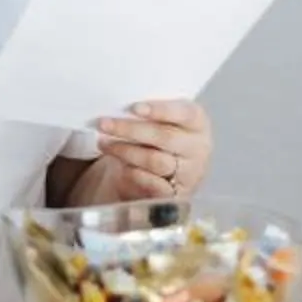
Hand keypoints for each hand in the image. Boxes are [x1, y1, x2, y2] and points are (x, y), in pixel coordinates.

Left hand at [75, 99, 213, 206]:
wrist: (161, 173)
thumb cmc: (158, 137)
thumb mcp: (160, 120)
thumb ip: (147, 112)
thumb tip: (118, 106)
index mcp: (197, 123)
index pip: (185, 113)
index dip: (160, 110)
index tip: (134, 108)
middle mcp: (198, 148)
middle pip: (165, 137)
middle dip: (130, 129)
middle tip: (104, 124)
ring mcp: (189, 174)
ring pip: (155, 160)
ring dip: (125, 151)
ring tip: (104, 143)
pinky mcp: (176, 195)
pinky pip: (152, 184)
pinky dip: (133, 173)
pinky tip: (119, 165)